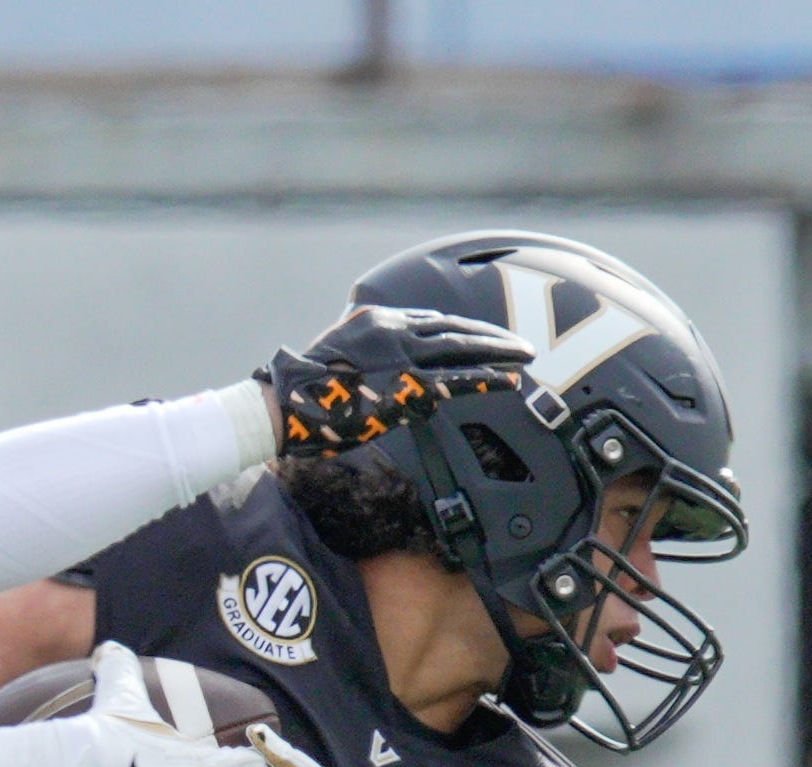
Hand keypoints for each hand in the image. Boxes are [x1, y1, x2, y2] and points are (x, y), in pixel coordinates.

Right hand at [263, 307, 533, 459]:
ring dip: (498, 351)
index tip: (479, 336)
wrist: (285, 402)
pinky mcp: (406, 384)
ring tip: (525, 355)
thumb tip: (369, 370)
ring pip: (461, 347)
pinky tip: (509, 378)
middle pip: (453, 328)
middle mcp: (393, 329)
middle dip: (489, 335)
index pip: (427, 320)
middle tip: (518, 343)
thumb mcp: (329, 357)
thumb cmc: (300, 390)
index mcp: (374, 319)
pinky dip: (485, 377)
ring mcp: (402, 354)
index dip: (458, 330)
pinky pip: (456, 379)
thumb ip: (358, 355)